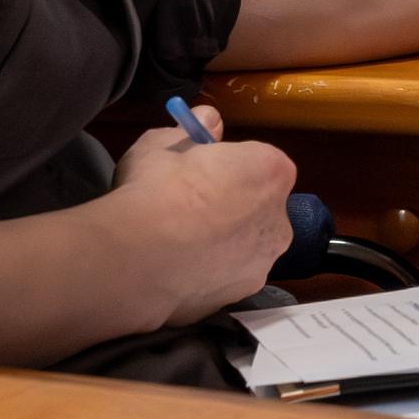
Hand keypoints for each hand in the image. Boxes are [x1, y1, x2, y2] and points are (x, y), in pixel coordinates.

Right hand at [98, 108, 296, 327]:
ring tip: (174, 244)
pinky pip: (222, 279)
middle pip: (257, 208)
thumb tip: (207, 120)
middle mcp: (279, 221)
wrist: (139, 257)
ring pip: (243, 248)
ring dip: (220, 245)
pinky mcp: (238, 298)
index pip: (258, 163)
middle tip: (185, 208)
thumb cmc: (156, 189)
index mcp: (271, 172)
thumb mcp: (163, 141)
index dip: (224, 166)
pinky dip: (205, 275)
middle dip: (230, 207)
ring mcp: (261, 265)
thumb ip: (192, 129)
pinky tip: (173, 270)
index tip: (196, 171)